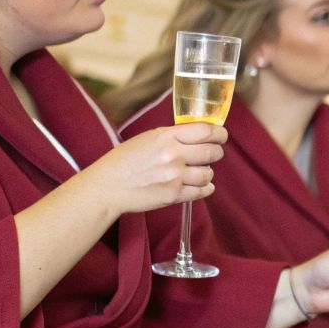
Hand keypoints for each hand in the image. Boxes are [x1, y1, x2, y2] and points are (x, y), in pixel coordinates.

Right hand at [81, 123, 226, 216]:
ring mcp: (175, 177)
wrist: (107, 186)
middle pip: (212, 152)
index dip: (219, 133)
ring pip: (209, 173)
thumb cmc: (124, 160)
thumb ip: (173, 136)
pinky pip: (202, 192)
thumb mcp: (148, 138)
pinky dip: (206, 188)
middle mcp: (173, 155)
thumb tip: (199, 135)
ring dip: (208, 172)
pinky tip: (202, 184)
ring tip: (200, 171)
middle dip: (217, 152)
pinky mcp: (174, 196)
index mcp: (166, 137)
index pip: (205, 131)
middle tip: (214, 153)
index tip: (221, 135)